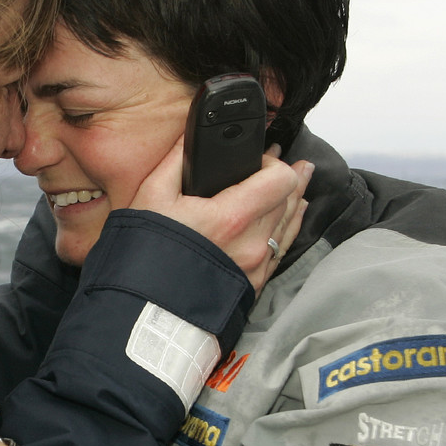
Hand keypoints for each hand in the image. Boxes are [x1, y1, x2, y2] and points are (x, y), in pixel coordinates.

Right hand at [130, 139, 312, 291]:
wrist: (145, 309)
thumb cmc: (146, 254)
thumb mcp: (151, 197)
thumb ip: (176, 160)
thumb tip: (191, 136)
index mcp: (231, 218)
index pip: (281, 179)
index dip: (275, 162)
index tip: (260, 159)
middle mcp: (252, 244)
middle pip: (289, 199)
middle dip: (285, 176)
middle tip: (283, 159)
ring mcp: (257, 266)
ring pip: (290, 224)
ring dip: (294, 200)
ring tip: (301, 180)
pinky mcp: (255, 283)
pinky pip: (283, 249)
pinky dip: (288, 228)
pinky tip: (293, 215)